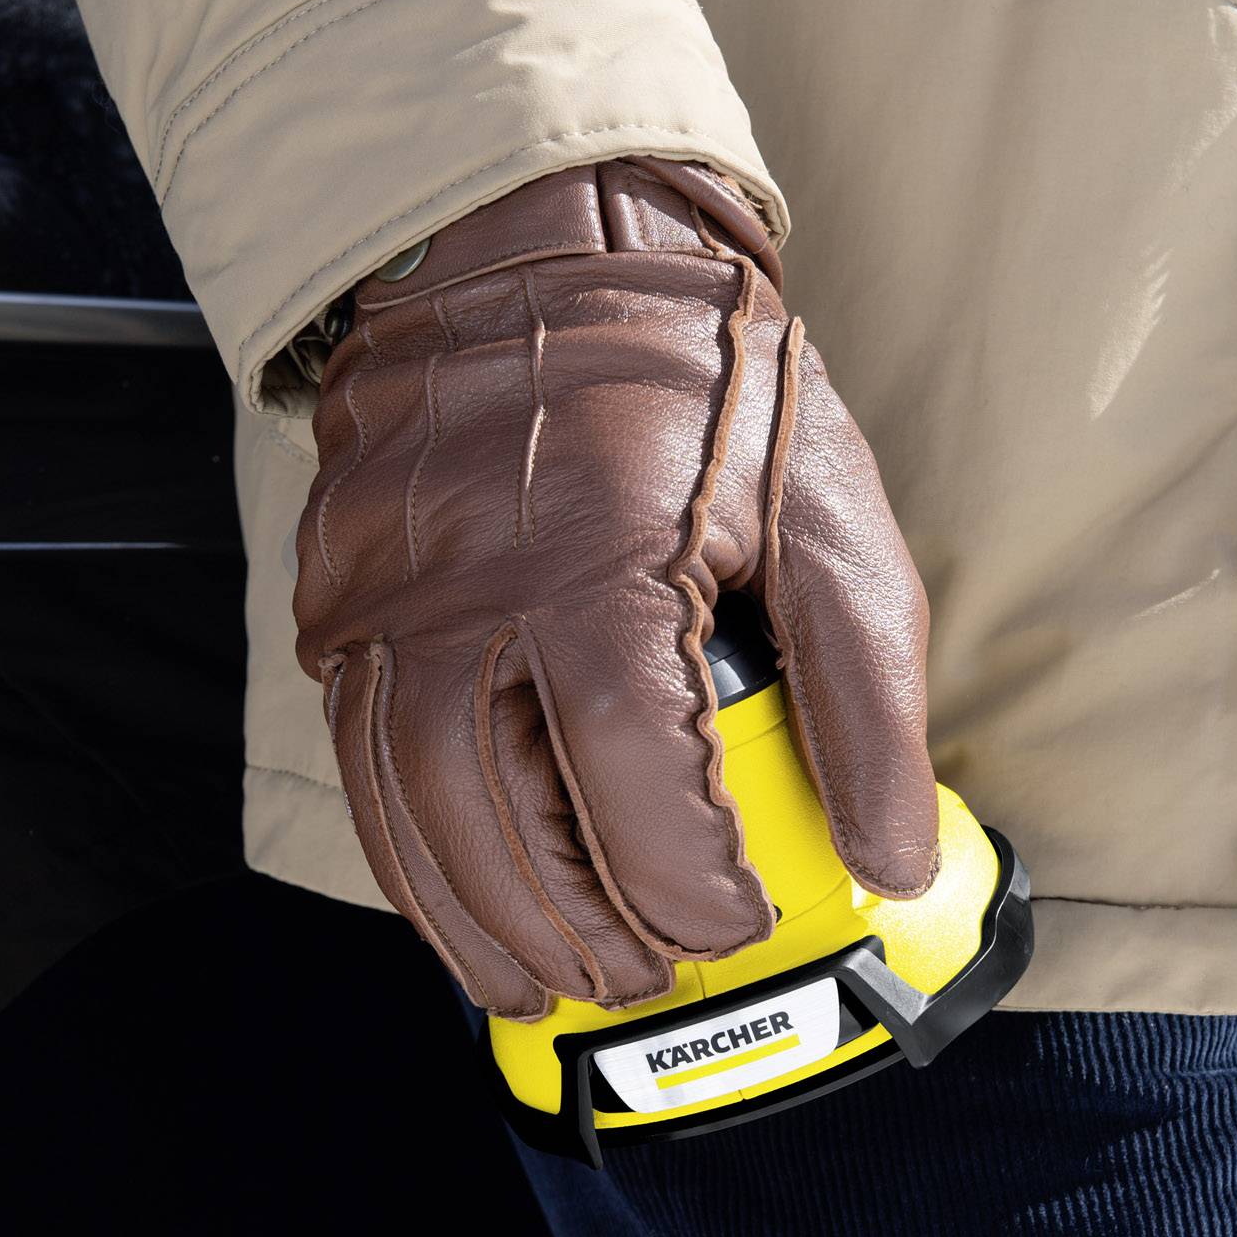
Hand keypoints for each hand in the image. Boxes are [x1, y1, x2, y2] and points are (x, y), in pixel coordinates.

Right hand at [292, 159, 934, 1018]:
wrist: (539, 251)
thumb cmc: (700, 384)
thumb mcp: (827, 516)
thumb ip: (868, 696)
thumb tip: (894, 860)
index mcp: (599, 552)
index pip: (624, 765)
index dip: (682, 879)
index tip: (737, 924)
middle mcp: (467, 583)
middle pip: (494, 809)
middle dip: (574, 926)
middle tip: (646, 977)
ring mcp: (385, 596)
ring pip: (410, 805)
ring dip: (478, 920)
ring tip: (549, 984)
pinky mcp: (341, 605)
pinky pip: (363, 765)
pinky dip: (412, 861)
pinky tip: (467, 913)